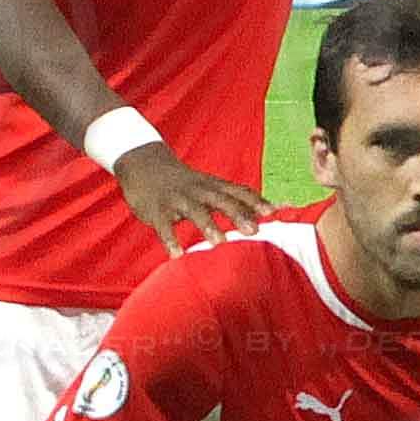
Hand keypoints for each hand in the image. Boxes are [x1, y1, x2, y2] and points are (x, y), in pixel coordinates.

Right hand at [116, 144, 268, 247]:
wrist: (144, 164)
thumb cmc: (186, 183)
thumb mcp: (209, 186)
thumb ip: (235, 199)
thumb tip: (269, 213)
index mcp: (214, 185)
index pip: (239, 191)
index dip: (256, 201)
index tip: (275, 213)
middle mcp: (199, 190)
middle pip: (221, 200)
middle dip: (238, 214)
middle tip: (254, 232)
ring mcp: (178, 199)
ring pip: (195, 211)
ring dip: (208, 225)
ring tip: (219, 243)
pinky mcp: (157, 210)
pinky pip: (164, 226)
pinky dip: (170, 240)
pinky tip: (177, 255)